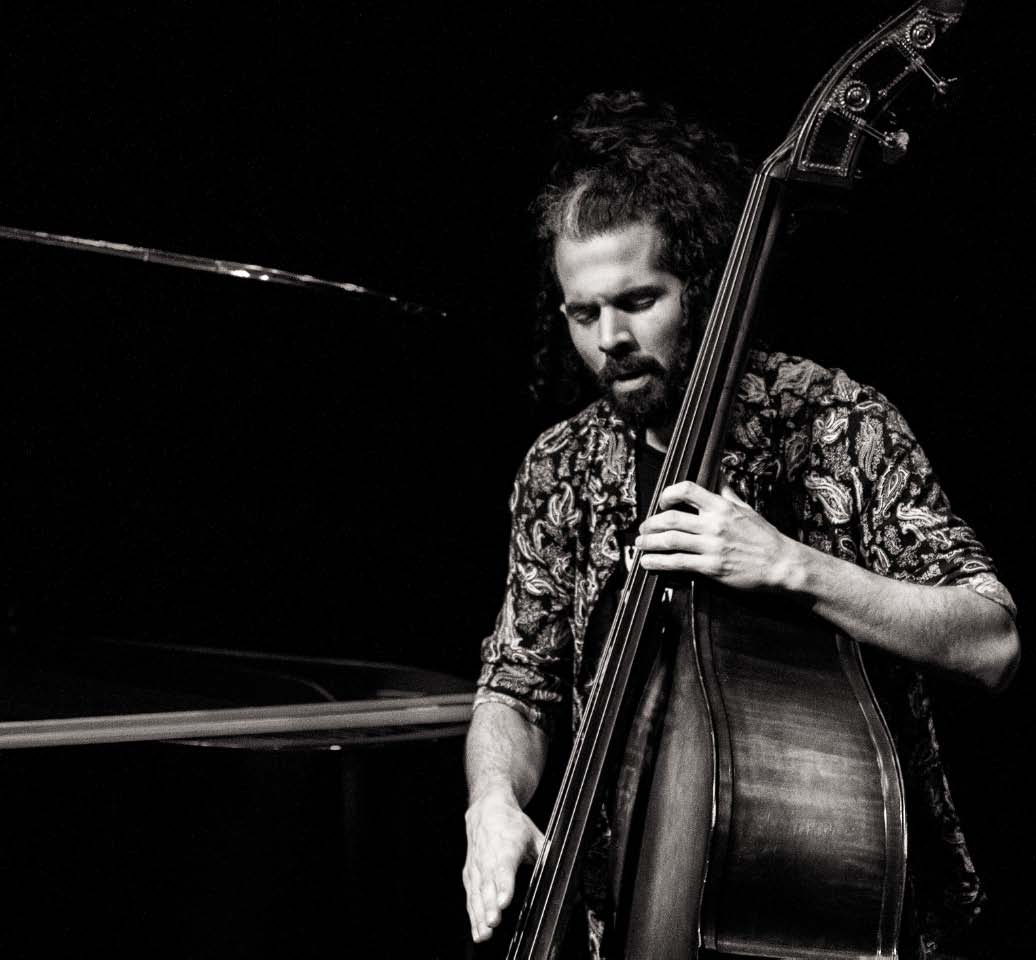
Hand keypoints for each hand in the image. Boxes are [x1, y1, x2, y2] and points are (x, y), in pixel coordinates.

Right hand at [463, 789, 544, 942]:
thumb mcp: (533, 835)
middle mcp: (488, 857)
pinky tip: (478, 931)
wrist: (486, 809)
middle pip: (488, 884)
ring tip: (485, 933)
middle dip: (490, 905)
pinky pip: (471, 897)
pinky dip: (473, 915)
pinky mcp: (469, 875)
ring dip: (480, 914)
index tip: (505, 902)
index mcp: (507, 846)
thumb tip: (568, 870)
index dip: (505, 885)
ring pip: (477, 893)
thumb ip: (547, 853)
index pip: (504, 867)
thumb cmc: (512, 824)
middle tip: (493, 922)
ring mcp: (477, 867)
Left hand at [635, 480, 797, 591]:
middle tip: (643, 527)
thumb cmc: (765, 537)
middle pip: (671, 518)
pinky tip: (648, 563)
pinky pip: (678, 563)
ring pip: (670, 540)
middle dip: (651, 522)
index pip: (687, 489)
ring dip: (649, 542)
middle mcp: (714, 524)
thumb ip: (726, 491)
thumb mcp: (746, 507)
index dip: (668, 494)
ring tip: (640, 544)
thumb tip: (717, 473)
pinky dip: (658, 562)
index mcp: (722, 507)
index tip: (661, 502)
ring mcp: (712, 546)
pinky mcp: (711, 567)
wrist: (782, 564)